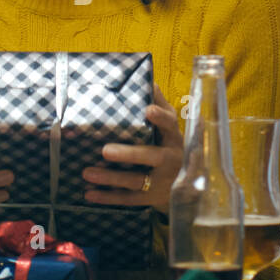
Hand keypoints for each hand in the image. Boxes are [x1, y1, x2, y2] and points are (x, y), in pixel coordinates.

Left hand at [81, 85, 182, 211]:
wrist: (192, 185)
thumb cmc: (171, 145)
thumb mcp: (170, 126)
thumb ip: (160, 105)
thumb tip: (150, 81)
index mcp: (173, 137)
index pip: (169, 125)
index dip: (160, 118)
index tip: (148, 110)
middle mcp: (170, 159)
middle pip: (151, 156)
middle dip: (128, 154)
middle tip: (105, 150)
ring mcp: (162, 181)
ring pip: (137, 180)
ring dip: (111, 178)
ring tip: (87, 172)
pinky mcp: (152, 198)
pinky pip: (129, 198)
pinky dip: (108, 197)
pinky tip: (89, 194)